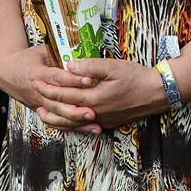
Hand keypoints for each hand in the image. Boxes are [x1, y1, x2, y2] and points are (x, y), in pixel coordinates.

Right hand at [0, 45, 101, 132]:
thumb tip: (80, 52)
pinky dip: (72, 127)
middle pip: (58, 104)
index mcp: (38, 74)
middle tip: (93, 112)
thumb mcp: (41, 51)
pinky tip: (87, 129)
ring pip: (58, 116)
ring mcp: (39, 104)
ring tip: (94, 125)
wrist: (7, 72)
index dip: (73, 80)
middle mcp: (38, 92)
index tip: (89, 81)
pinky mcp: (41, 111)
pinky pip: (57, 122)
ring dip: (76, 122)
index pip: (57, 78)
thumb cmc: (27, 59)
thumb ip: (59, 53)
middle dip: (76, 110)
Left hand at [35, 58, 168, 129]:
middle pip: (64, 110)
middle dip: (48, 101)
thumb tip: (69, 65)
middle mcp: (95, 113)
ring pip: (72, 123)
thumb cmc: (136, 77)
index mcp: (94, 98)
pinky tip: (65, 119)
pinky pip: (82, 125)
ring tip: (42, 112)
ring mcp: (101, 120)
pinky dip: (69, 123)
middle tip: (34, 93)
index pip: (65, 94)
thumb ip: (90, 66)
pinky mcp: (107, 122)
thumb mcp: (114, 67)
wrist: (156, 93)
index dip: (49, 88)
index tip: (37, 80)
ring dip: (55, 118)